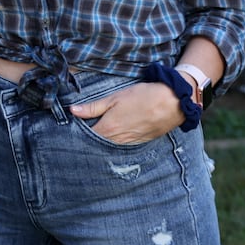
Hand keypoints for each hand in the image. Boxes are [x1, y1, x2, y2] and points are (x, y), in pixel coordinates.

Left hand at [69, 82, 183, 144]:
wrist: (172, 103)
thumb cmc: (143, 97)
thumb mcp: (115, 98)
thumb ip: (93, 107)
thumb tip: (73, 111)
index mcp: (108, 128)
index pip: (86, 136)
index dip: (78, 132)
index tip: (72, 127)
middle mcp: (117, 140)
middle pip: (97, 144)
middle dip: (89, 138)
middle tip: (82, 131)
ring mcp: (129, 144)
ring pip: (110, 147)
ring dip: (103, 141)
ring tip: (98, 132)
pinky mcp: (140, 143)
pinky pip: (122, 147)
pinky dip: (116, 142)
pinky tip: (115, 135)